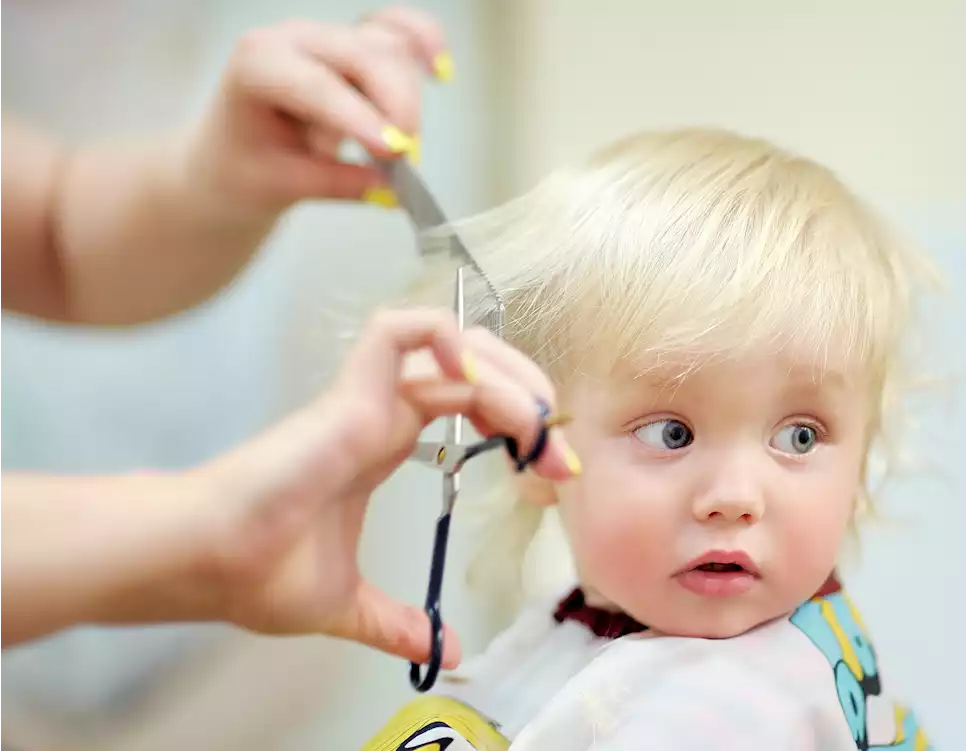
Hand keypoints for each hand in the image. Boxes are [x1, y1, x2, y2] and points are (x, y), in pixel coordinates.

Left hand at [185, 5, 449, 218]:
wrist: (236, 155)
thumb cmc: (245, 167)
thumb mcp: (280, 185)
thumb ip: (334, 184)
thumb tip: (389, 189)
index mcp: (257, 64)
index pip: (316, 84)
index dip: (359, 117)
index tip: (394, 152)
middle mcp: (295, 39)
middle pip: (363, 55)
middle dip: (395, 105)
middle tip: (406, 160)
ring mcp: (329, 37)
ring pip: (388, 48)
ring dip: (408, 96)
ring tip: (403, 148)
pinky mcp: (357, 45)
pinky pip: (398, 30)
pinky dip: (424, 42)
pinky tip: (440, 70)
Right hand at [192, 308, 579, 664]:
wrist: (207, 564)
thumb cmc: (257, 572)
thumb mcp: (349, 606)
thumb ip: (398, 623)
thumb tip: (444, 650)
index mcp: (384, 443)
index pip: (469, 403)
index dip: (519, 424)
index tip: (553, 469)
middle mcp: (381, 413)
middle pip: (473, 366)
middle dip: (528, 393)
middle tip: (556, 446)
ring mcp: (366, 398)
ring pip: (452, 346)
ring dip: (509, 375)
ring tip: (535, 424)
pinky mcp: (349, 395)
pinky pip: (400, 332)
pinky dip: (445, 337)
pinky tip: (476, 379)